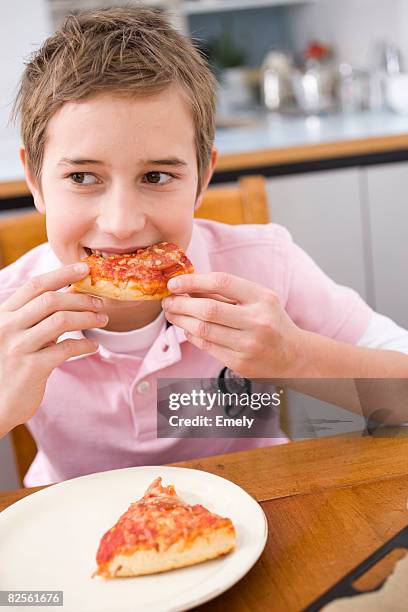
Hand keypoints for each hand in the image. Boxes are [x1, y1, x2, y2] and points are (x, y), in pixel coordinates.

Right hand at [0, 263, 107, 435]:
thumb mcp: (14, 338)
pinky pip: (65, 349)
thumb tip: (71, 299)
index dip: (61, 274)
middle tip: (100, 302)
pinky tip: (93, 346)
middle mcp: (7, 327)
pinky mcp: (31, 368)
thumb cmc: (8, 368)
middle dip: (81, 298)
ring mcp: (18, 347)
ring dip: (87, 317)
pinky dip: (84, 345)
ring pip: (61, 321)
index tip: (84, 268)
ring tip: (102, 319)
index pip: (35, 286)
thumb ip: (36, 320)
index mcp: (3, 315)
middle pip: (51, 300)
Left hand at [162, 272, 305, 378]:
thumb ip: (227, 292)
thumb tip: (188, 285)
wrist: (293, 356)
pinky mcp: (240, 364)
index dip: (193, 281)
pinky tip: (187, 329)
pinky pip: (206, 347)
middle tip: (167, 301)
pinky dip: (192, 336)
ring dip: (181, 320)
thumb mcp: (258, 300)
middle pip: (207, 310)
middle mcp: (258, 322)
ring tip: (172, 314)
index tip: (174, 283)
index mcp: (263, 299)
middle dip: (180, 304)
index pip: (222, 282)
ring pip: (202, 330)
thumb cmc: (270, 321)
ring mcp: (249, 345)